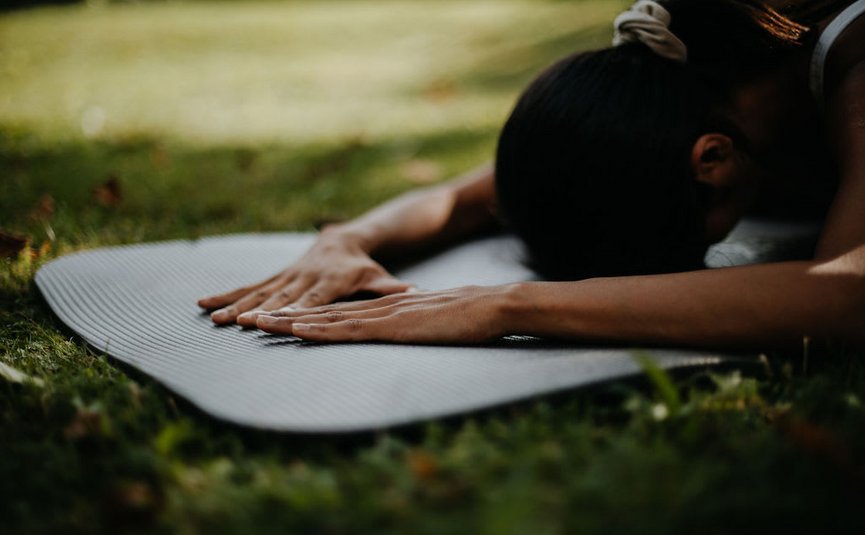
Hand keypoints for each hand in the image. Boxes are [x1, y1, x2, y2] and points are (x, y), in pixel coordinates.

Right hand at [197, 232, 413, 325]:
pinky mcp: (276, 275)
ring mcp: (287, 275)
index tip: (274, 319)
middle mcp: (305, 277)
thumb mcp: (380, 277)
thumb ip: (393, 290)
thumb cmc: (365, 267)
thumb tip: (419, 295)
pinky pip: (250, 285)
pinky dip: (227, 293)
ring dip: (234, 303)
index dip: (293, 310)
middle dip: (256, 309)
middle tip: (234, 321)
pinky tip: (203, 303)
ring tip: (213, 317)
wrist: (344, 238)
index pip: (311, 299)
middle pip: (279, 296)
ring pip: (259, 291)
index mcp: (331, 281)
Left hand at [253, 285, 513, 343]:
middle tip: (249, 319)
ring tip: (258, 323)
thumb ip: (416, 326)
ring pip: (327, 318)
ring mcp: (383, 316)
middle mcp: (378, 309)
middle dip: (283, 316)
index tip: (277, 319)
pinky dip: (319, 329)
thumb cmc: (471, 317)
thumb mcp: (434, 323)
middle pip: (323, 312)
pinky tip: (297, 330)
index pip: (339, 313)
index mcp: (387, 309)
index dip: (306, 316)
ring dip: (290, 321)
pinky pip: (348, 328)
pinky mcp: (392, 325)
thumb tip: (408, 333)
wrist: (493, 304)